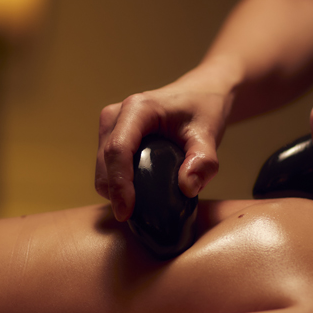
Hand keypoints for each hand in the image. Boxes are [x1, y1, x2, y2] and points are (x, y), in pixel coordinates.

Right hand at [96, 76, 229, 221]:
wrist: (198, 95)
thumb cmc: (203, 109)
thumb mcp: (209, 134)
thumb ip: (204, 161)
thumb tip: (187, 188)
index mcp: (137, 109)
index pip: (118, 150)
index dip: (119, 184)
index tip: (126, 212)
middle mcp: (116, 115)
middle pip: (104, 163)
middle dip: (116, 193)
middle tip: (141, 217)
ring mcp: (110, 125)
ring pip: (102, 168)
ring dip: (117, 190)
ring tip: (146, 202)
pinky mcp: (110, 136)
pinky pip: (107, 167)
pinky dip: (119, 184)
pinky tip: (142, 191)